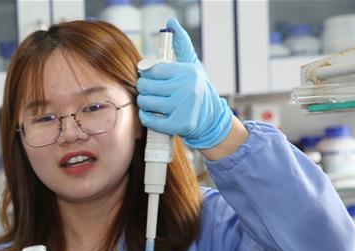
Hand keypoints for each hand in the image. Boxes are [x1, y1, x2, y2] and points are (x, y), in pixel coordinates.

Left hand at [136, 18, 232, 149]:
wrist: (209, 118)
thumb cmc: (195, 89)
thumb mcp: (191, 65)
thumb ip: (180, 44)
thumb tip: (171, 22)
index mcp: (188, 72)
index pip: (153, 70)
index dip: (146, 74)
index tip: (149, 77)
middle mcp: (187, 89)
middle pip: (146, 86)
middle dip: (144, 88)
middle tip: (152, 91)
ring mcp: (182, 108)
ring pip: (145, 102)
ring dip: (145, 103)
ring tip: (154, 102)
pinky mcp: (178, 125)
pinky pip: (148, 119)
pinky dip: (147, 117)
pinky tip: (155, 113)